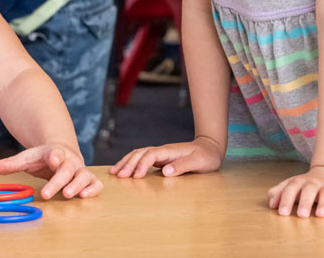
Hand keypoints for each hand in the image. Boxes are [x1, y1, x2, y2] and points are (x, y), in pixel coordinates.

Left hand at [0, 143, 101, 198]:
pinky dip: (93, 189)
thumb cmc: (43, 159)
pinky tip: (85, 196)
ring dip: (78, 185)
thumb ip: (9, 164)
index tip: (54, 158)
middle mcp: (69, 161)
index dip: (55, 155)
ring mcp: (80, 170)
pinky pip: (95, 184)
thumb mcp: (26, 159)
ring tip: (69, 195)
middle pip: (67, 169)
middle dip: (59, 180)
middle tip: (47, 192)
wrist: (62, 153)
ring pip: (84, 176)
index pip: (55, 153)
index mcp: (54, 153)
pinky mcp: (87, 179)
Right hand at [109, 136, 223, 178]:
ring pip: (138, 155)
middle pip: (140, 153)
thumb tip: (166, 171)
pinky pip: (141, 160)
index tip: (136, 177)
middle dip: (127, 164)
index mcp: (170, 151)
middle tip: (117, 176)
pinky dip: (131, 164)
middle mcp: (162, 151)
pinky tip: (124, 170)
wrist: (210, 148)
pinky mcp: (160, 159)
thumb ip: (183, 165)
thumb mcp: (199, 162)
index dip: (142, 165)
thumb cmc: (206, 156)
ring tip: (113, 173)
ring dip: (126, 162)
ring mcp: (160, 154)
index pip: (151, 155)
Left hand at [268, 164, 323, 217]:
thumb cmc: (306, 185)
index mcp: (299, 181)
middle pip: (308, 190)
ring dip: (323, 203)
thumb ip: (278, 193)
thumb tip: (271, 204)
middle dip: (305, 202)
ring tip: (320, 214)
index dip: (285, 199)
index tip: (282, 212)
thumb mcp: (291, 185)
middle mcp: (313, 183)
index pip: (291, 188)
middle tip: (301, 215)